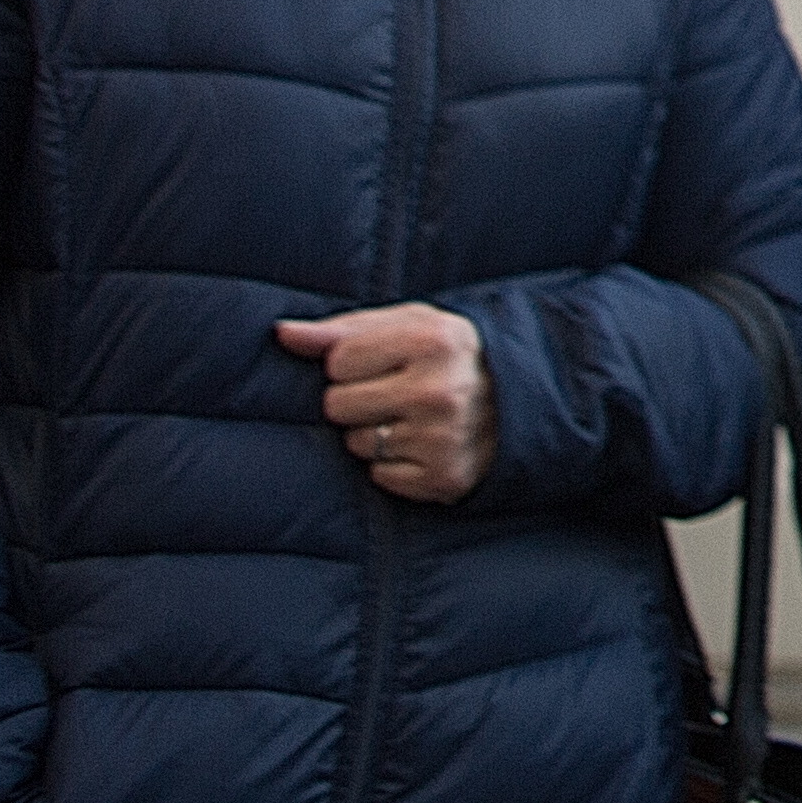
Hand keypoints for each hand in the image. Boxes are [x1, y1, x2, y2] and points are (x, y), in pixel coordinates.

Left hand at [281, 302, 496, 504]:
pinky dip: (395, 465)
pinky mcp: (443, 477)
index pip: (338, 360)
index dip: (352, 364)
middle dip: (357, 402)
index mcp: (432, 340)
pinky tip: (423, 445)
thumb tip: (282, 334)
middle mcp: (438, 390)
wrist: (519, 399)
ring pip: (357, 444)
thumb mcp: (408, 325)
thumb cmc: (447, 356)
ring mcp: (442, 437)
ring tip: (413, 419)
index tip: (385, 364)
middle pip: (338, 405)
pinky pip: (379, 476)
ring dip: (376, 434)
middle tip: (396, 394)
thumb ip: (342, 329)